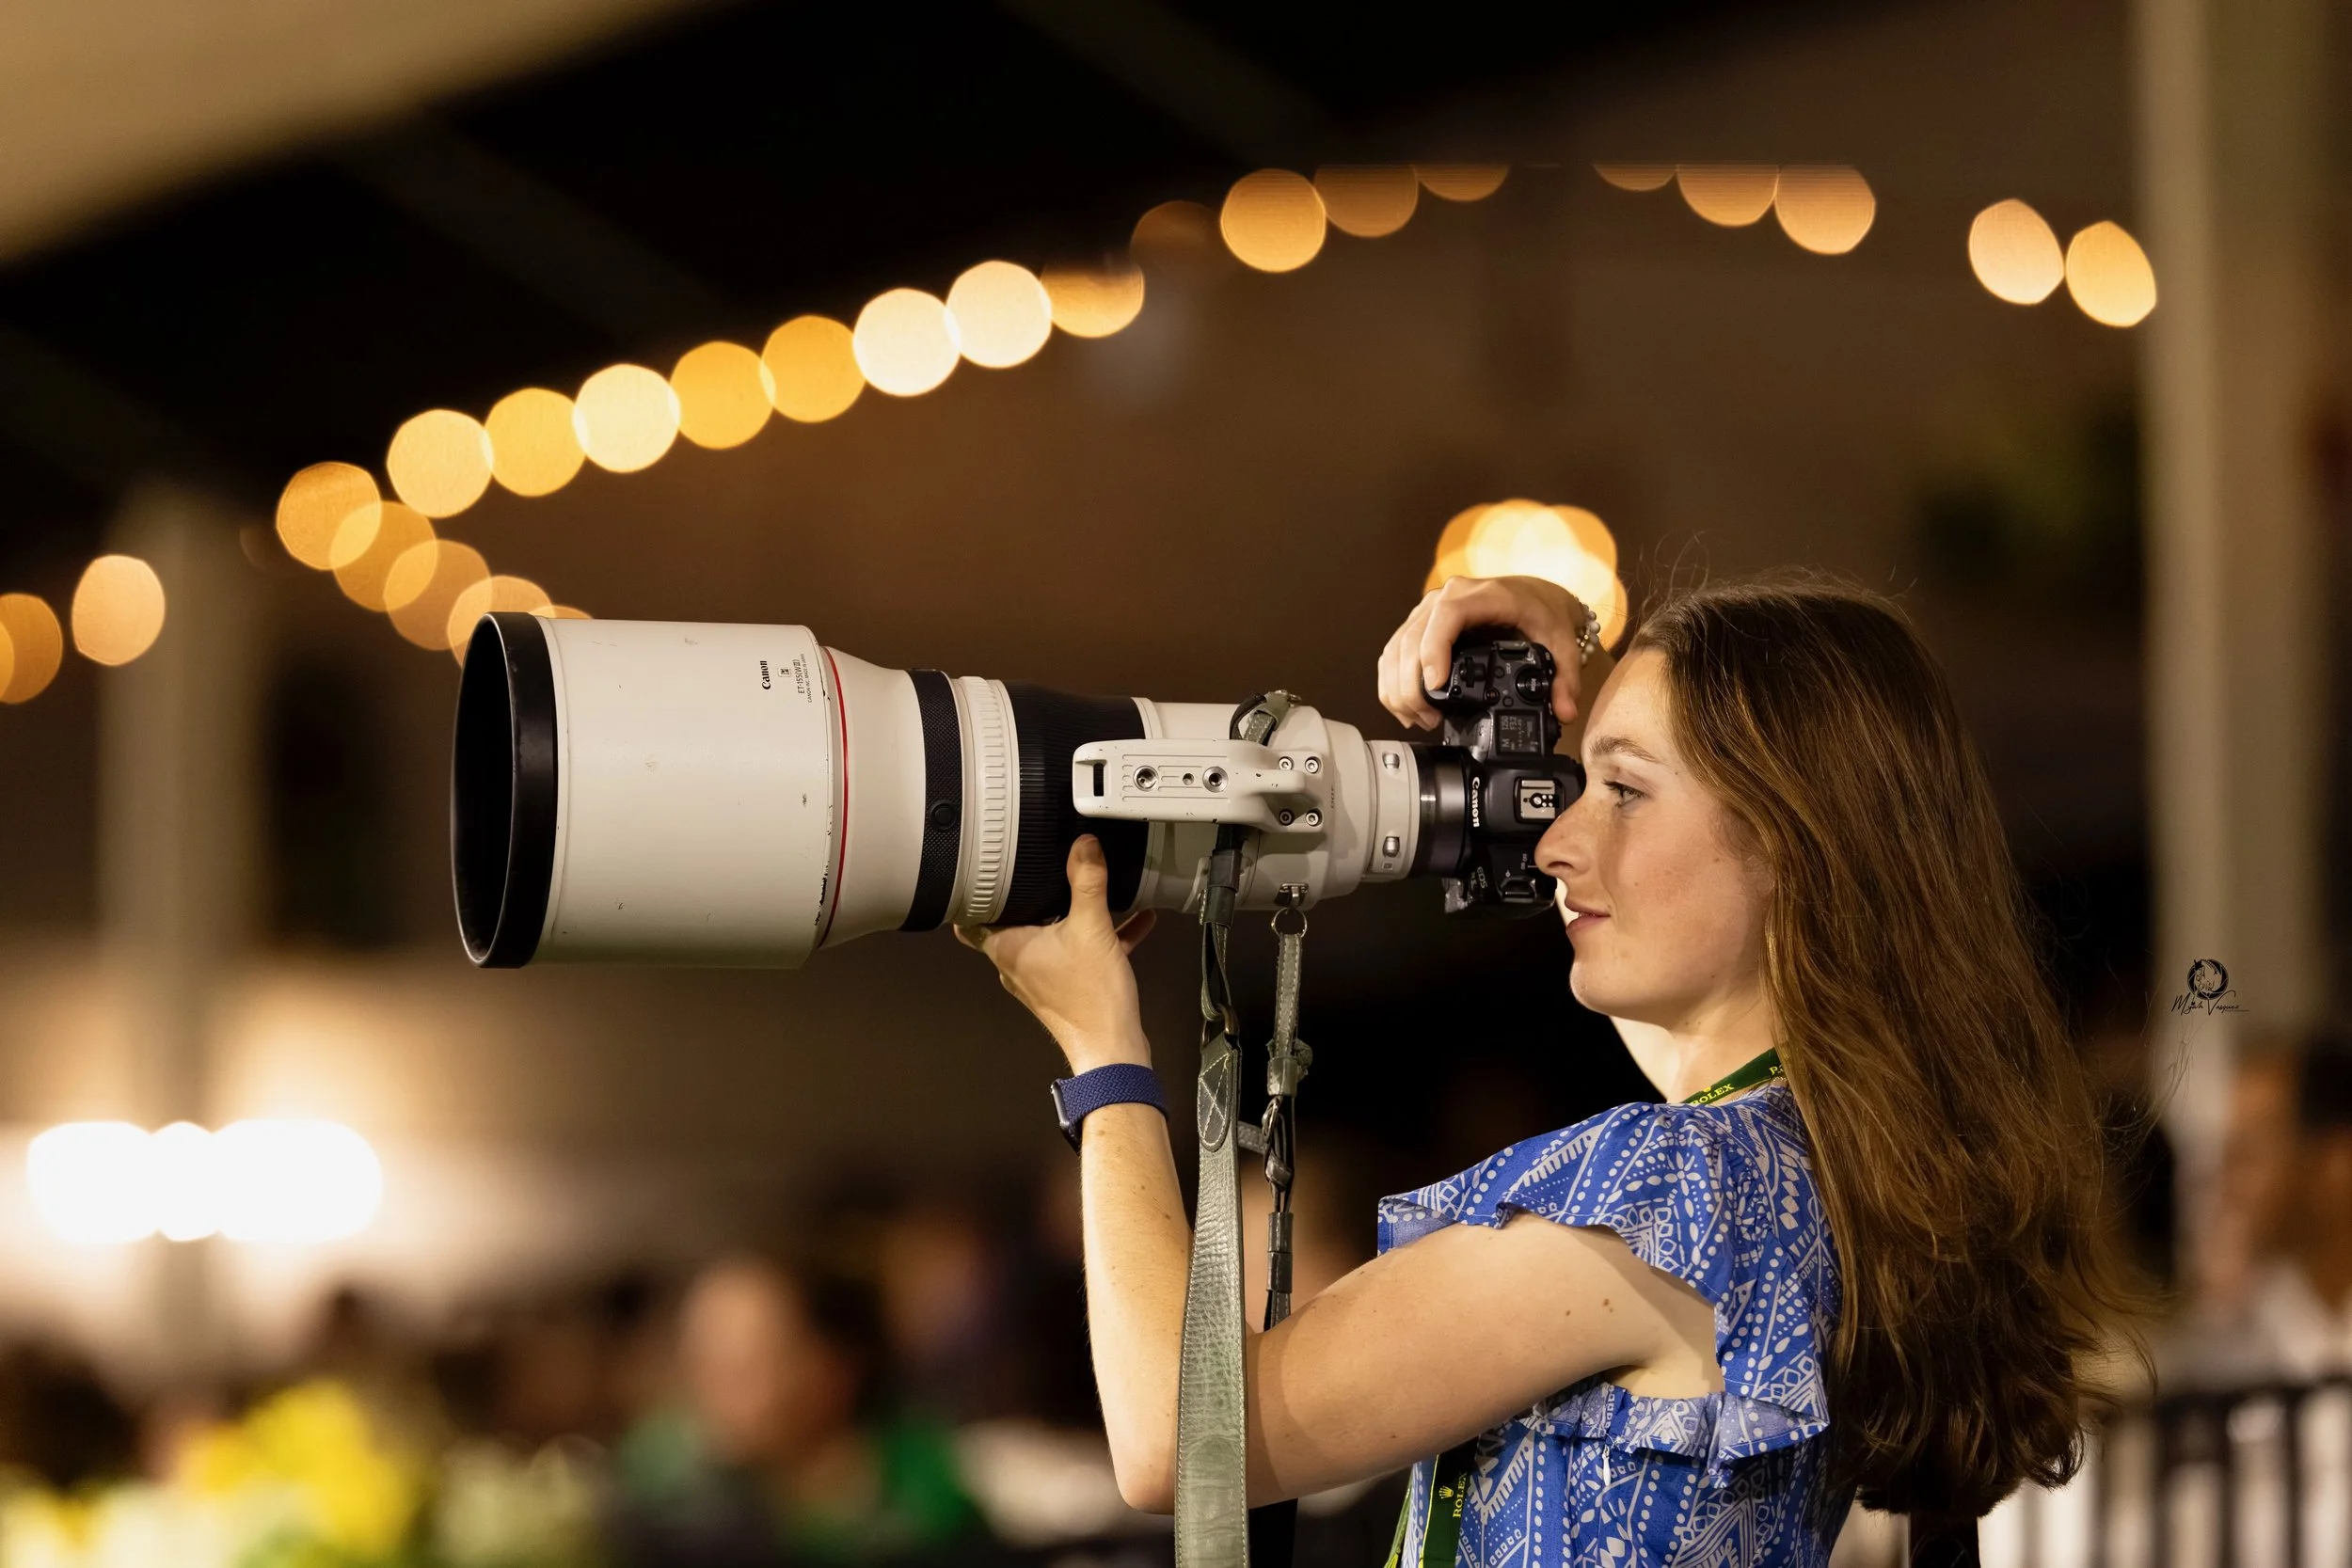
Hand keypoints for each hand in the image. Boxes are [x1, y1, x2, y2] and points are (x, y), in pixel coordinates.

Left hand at [956, 835, 1158, 1073]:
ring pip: (1049, 937)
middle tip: (1039, 868)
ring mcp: (1042, 977)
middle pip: (1012, 922)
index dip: (976, 894)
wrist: (1113, 1050)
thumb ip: (1088, 882)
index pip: (971, 919)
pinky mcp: (1067, 987)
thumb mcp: (1091, 928)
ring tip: (1089, 890)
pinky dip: (1100, 936)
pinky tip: (1135, 920)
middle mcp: (1017, 964)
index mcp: (1008, 948)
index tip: (986, 869)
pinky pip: (1081, 952)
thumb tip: (1085, 846)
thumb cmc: (1091, 999)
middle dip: (1028, 897)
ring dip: (1068, 915)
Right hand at [1377, 575, 1598, 730]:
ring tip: (1418, 719)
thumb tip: (1564, 711)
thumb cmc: (1542, 612)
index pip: (1447, 617)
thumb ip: (1566, 678)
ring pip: (1396, 647)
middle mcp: (1449, 596)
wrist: (1533, 594)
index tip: (1435, 685)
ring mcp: (1430, 609)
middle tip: (1428, 718)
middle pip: (1412, 638)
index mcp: (1484, 596)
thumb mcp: (1562, 642)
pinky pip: (1395, 650)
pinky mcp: (1420, 623)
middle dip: (1412, 685)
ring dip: (1398, 687)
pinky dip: (1394, 680)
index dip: (1434, 651)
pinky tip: (1406, 706)